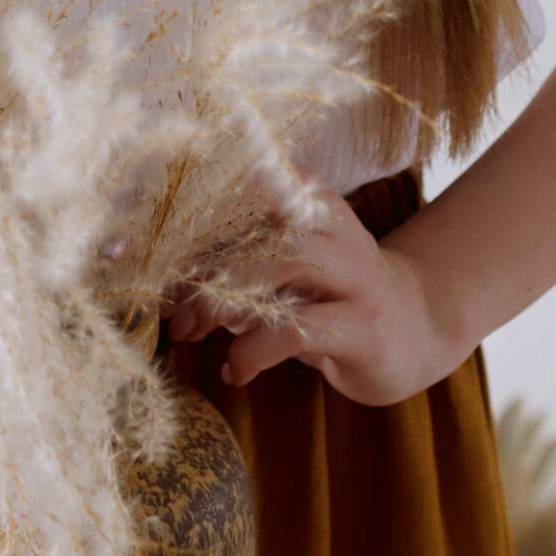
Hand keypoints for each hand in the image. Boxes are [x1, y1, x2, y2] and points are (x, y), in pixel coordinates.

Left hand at [163, 181, 470, 406]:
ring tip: (193, 334)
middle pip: (247, 223)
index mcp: (305, 194)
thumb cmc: (328, 296)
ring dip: (218, 303)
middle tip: (169, 309)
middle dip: (195, 268)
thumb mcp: (281, 266)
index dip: (183, 217)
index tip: (141, 251)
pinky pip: (294, 328)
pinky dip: (253, 351)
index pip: (235, 185)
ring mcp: (352, 270)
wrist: (414, 328)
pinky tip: (236, 370)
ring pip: (271, 263)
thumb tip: (157, 279)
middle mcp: (330, 221)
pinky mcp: (362, 322)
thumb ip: (230, 261)